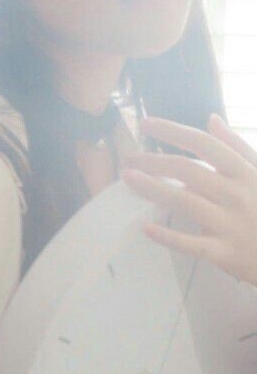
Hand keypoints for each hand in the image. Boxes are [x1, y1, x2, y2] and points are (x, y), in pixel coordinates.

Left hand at [120, 113, 256, 285]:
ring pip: (184, 201)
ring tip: (128, 178)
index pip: (204, 144)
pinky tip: (146, 227)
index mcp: (246, 173)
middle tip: (128, 158)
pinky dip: (169, 236)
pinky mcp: (227, 254)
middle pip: (188, 170)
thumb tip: (211, 120)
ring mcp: (232, 225)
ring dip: (152, 188)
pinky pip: (192, 244)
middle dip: (154, 160)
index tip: (146, 123)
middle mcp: (238, 194)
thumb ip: (238, 148)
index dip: (172, 131)